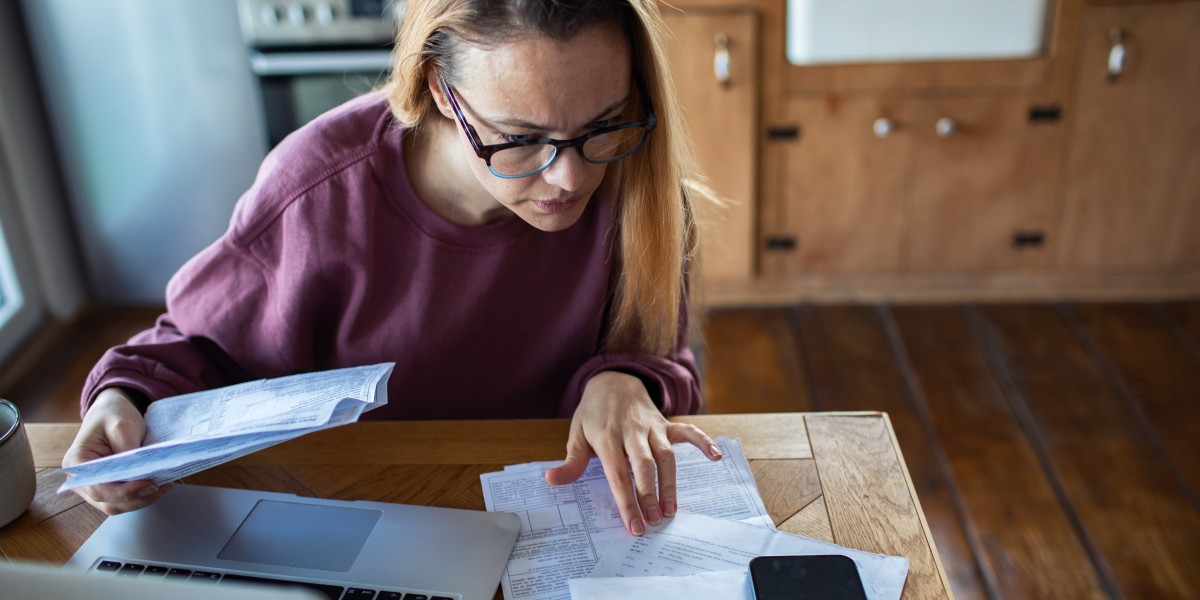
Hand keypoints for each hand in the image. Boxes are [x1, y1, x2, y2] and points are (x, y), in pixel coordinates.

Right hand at [62, 387, 170, 514]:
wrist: (111, 411)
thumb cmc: (112, 415)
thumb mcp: (122, 426)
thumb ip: (128, 450)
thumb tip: (141, 474)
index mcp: (77, 463)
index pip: (98, 488)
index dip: (124, 492)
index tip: (149, 485)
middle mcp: (80, 480)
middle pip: (107, 501)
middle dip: (136, 497)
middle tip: (161, 486)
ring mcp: (92, 486)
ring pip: (116, 505)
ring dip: (140, 499)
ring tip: (162, 486)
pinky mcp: (106, 487)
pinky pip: (122, 500)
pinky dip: (139, 496)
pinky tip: (156, 487)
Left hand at [544, 371, 721, 535]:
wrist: (613, 379)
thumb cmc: (594, 414)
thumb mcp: (576, 435)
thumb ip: (570, 462)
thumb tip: (552, 481)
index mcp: (607, 437)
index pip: (617, 475)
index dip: (626, 501)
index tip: (633, 525)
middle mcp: (632, 431)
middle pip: (644, 466)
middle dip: (649, 495)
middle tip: (654, 522)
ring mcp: (652, 426)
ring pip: (666, 455)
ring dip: (671, 483)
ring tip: (671, 509)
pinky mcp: (666, 423)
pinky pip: (688, 432)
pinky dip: (703, 442)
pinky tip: (716, 457)